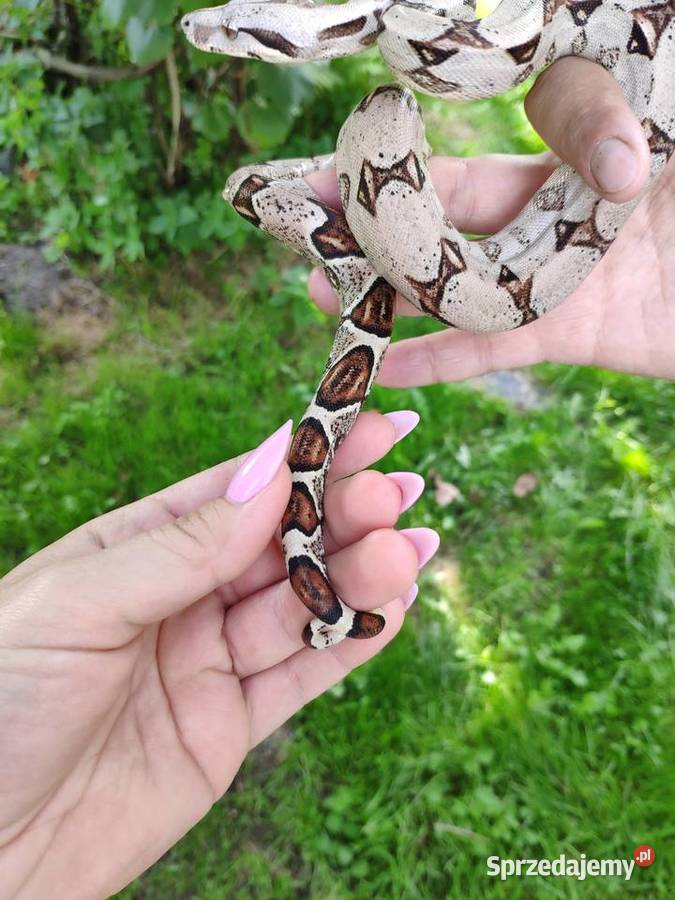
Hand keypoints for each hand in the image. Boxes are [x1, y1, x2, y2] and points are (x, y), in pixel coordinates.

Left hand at [0, 413, 429, 897]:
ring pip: (299, 608)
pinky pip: (301, 676)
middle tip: (398, 490)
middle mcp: (179, 599)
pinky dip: (352, 643)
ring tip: (411, 547)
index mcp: (135, 550)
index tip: (368, 427)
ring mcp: (206, 663)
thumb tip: (270, 472)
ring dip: (359, 575)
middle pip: (279, 547)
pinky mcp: (228, 728)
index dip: (303, 458)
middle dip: (341, 515)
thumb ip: (182, 544)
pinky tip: (396, 607)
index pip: (236, 492)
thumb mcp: (79, 602)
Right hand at [308, 58, 674, 382]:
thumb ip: (640, 127)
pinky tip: (383, 365)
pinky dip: (438, 359)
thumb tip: (613, 167)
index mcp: (595, 142)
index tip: (373, 134)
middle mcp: (562, 202)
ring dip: (387, 283)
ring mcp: (559, 271)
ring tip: (316, 285)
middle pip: (454, 201)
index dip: (449, 122)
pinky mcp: (568, 333)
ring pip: (459, 275)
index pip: (513, 120)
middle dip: (376, 205)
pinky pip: (491, 347)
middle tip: (301, 208)